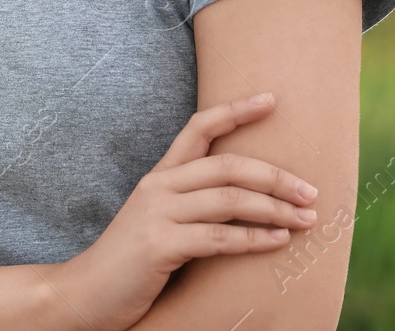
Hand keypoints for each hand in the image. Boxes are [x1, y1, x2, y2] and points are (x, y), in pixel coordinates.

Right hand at [44, 93, 318, 330]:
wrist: (84, 294)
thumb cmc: (130, 263)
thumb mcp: (159, 221)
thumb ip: (190, 206)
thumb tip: (244, 201)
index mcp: (159, 176)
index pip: (198, 128)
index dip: (236, 111)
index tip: (272, 99)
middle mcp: (158, 187)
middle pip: (226, 165)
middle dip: (275, 175)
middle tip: (311, 190)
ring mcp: (157, 214)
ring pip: (228, 198)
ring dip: (274, 208)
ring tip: (305, 219)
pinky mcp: (159, 245)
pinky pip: (218, 237)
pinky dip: (254, 238)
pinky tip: (278, 241)